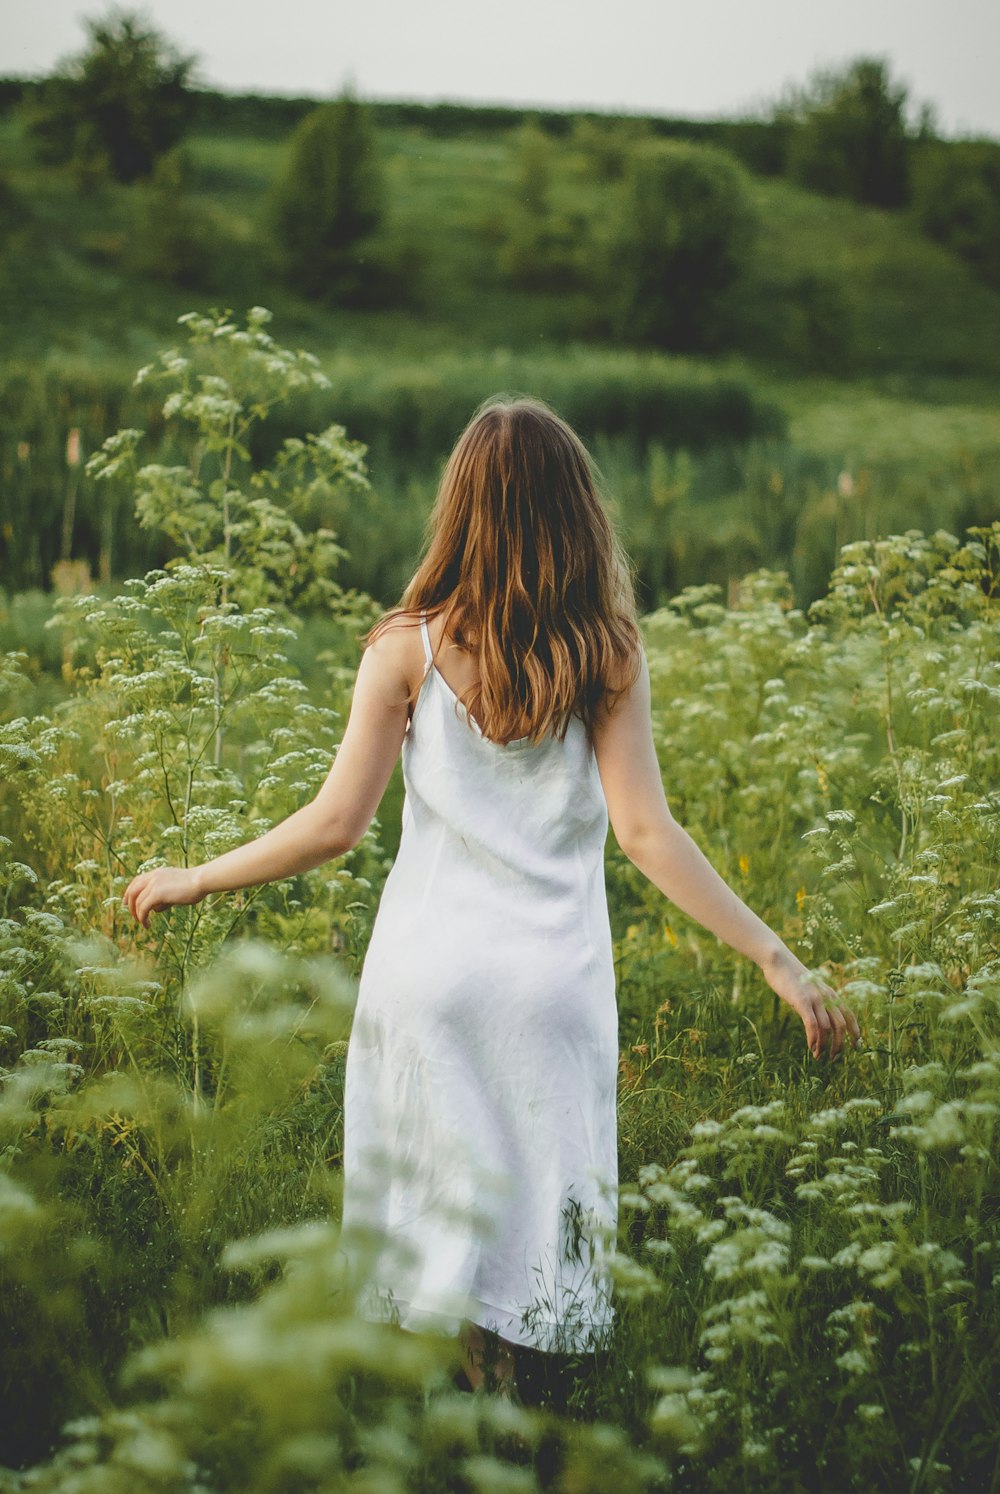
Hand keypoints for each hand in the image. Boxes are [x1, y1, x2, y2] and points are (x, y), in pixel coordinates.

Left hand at [122, 866, 204, 928]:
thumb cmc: (194, 886)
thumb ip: (164, 896)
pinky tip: (147, 925)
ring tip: (144, 923)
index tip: (126, 902)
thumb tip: (156, 908)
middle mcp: (152, 877)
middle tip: (133, 916)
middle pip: (132, 891)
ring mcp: (153, 884)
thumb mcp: (176, 889)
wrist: (201, 880)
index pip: (137, 881)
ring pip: (137, 902)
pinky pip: (143, 908)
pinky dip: (142, 918)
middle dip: (130, 905)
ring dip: (137, 915)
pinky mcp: (156, 894)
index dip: (129, 892)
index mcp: (157, 873)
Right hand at [761, 946, 861, 1060]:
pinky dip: (814, 1039)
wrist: (779, 961)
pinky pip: (812, 1025)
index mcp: (831, 994)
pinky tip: (811, 1047)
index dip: (855, 1033)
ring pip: (827, 1028)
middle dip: (840, 1045)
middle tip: (834, 1058)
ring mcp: (815, 999)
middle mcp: (827, 997)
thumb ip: (818, 1003)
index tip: (856, 1047)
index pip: (850, 1016)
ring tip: (819, 1056)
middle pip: (841, 1026)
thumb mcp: (810, 990)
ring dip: (824, 1046)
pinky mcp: (802, 1001)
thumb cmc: (792, 977)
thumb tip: (820, 1022)